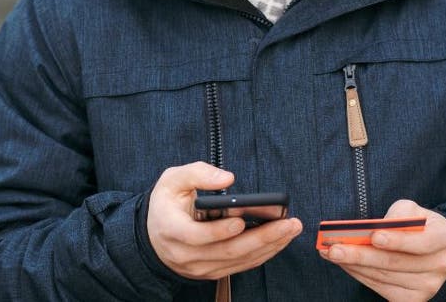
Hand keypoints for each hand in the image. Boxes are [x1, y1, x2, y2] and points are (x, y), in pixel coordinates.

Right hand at [147, 162, 302, 279]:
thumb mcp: (172, 180)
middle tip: (288, 223)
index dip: (219, 231)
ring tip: (290, 229)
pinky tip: (279, 240)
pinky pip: (241, 266)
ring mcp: (199, 268)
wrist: (154, 235)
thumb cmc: (166, 204)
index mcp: (171, 230)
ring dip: (269, 246)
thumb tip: (228, 178)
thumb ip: (197, 173)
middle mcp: (185, 255)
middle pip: (227, 251)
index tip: (241, 220)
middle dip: (262, 237)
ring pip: (238, 261)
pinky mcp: (212, 273)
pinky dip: (262, 254)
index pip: (196, 236)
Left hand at [320, 199, 445, 301]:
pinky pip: (381, 288)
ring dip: (354, 265)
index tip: (373, 236)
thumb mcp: (413, 210)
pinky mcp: (413, 299)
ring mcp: (428, 286)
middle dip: (361, 255)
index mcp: (445, 238)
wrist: (432, 249)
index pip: (421, 242)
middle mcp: (441, 265)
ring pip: (384, 276)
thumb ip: (398, 214)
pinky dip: (360, 275)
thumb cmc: (417, 224)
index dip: (397, 240)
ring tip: (331, 254)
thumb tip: (373, 229)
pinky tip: (345, 264)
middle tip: (335, 248)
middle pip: (396, 263)